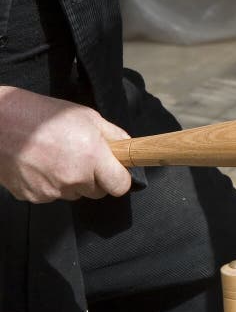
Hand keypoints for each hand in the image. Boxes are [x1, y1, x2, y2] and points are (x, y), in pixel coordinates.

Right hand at [0, 87, 131, 202]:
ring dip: (71, 181)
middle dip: (94, 178)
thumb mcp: (86, 116)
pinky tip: (39, 164)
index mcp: (92, 158)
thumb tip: (127, 148)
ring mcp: (52, 190)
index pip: (120, 186)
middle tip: (81, 157)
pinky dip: (49, 184)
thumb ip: (113, 135)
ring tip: (56, 156)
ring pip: (73, 194)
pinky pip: (51, 194)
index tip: (115, 171)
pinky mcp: (32, 196)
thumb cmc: (42, 115)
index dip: (119, 179)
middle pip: (97, 192)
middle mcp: (74, 178)